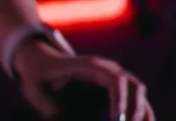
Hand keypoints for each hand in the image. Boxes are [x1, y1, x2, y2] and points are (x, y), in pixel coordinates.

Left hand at [12, 40, 152, 120]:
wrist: (42, 60)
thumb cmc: (38, 74)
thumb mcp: (32, 88)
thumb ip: (45, 105)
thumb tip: (61, 118)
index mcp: (92, 67)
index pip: (115, 80)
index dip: (120, 99)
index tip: (117, 119)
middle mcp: (109, 70)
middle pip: (134, 86)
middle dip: (135, 109)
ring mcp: (114, 78)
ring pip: (138, 93)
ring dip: (142, 113)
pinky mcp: (113, 88)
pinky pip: (133, 99)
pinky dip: (139, 113)